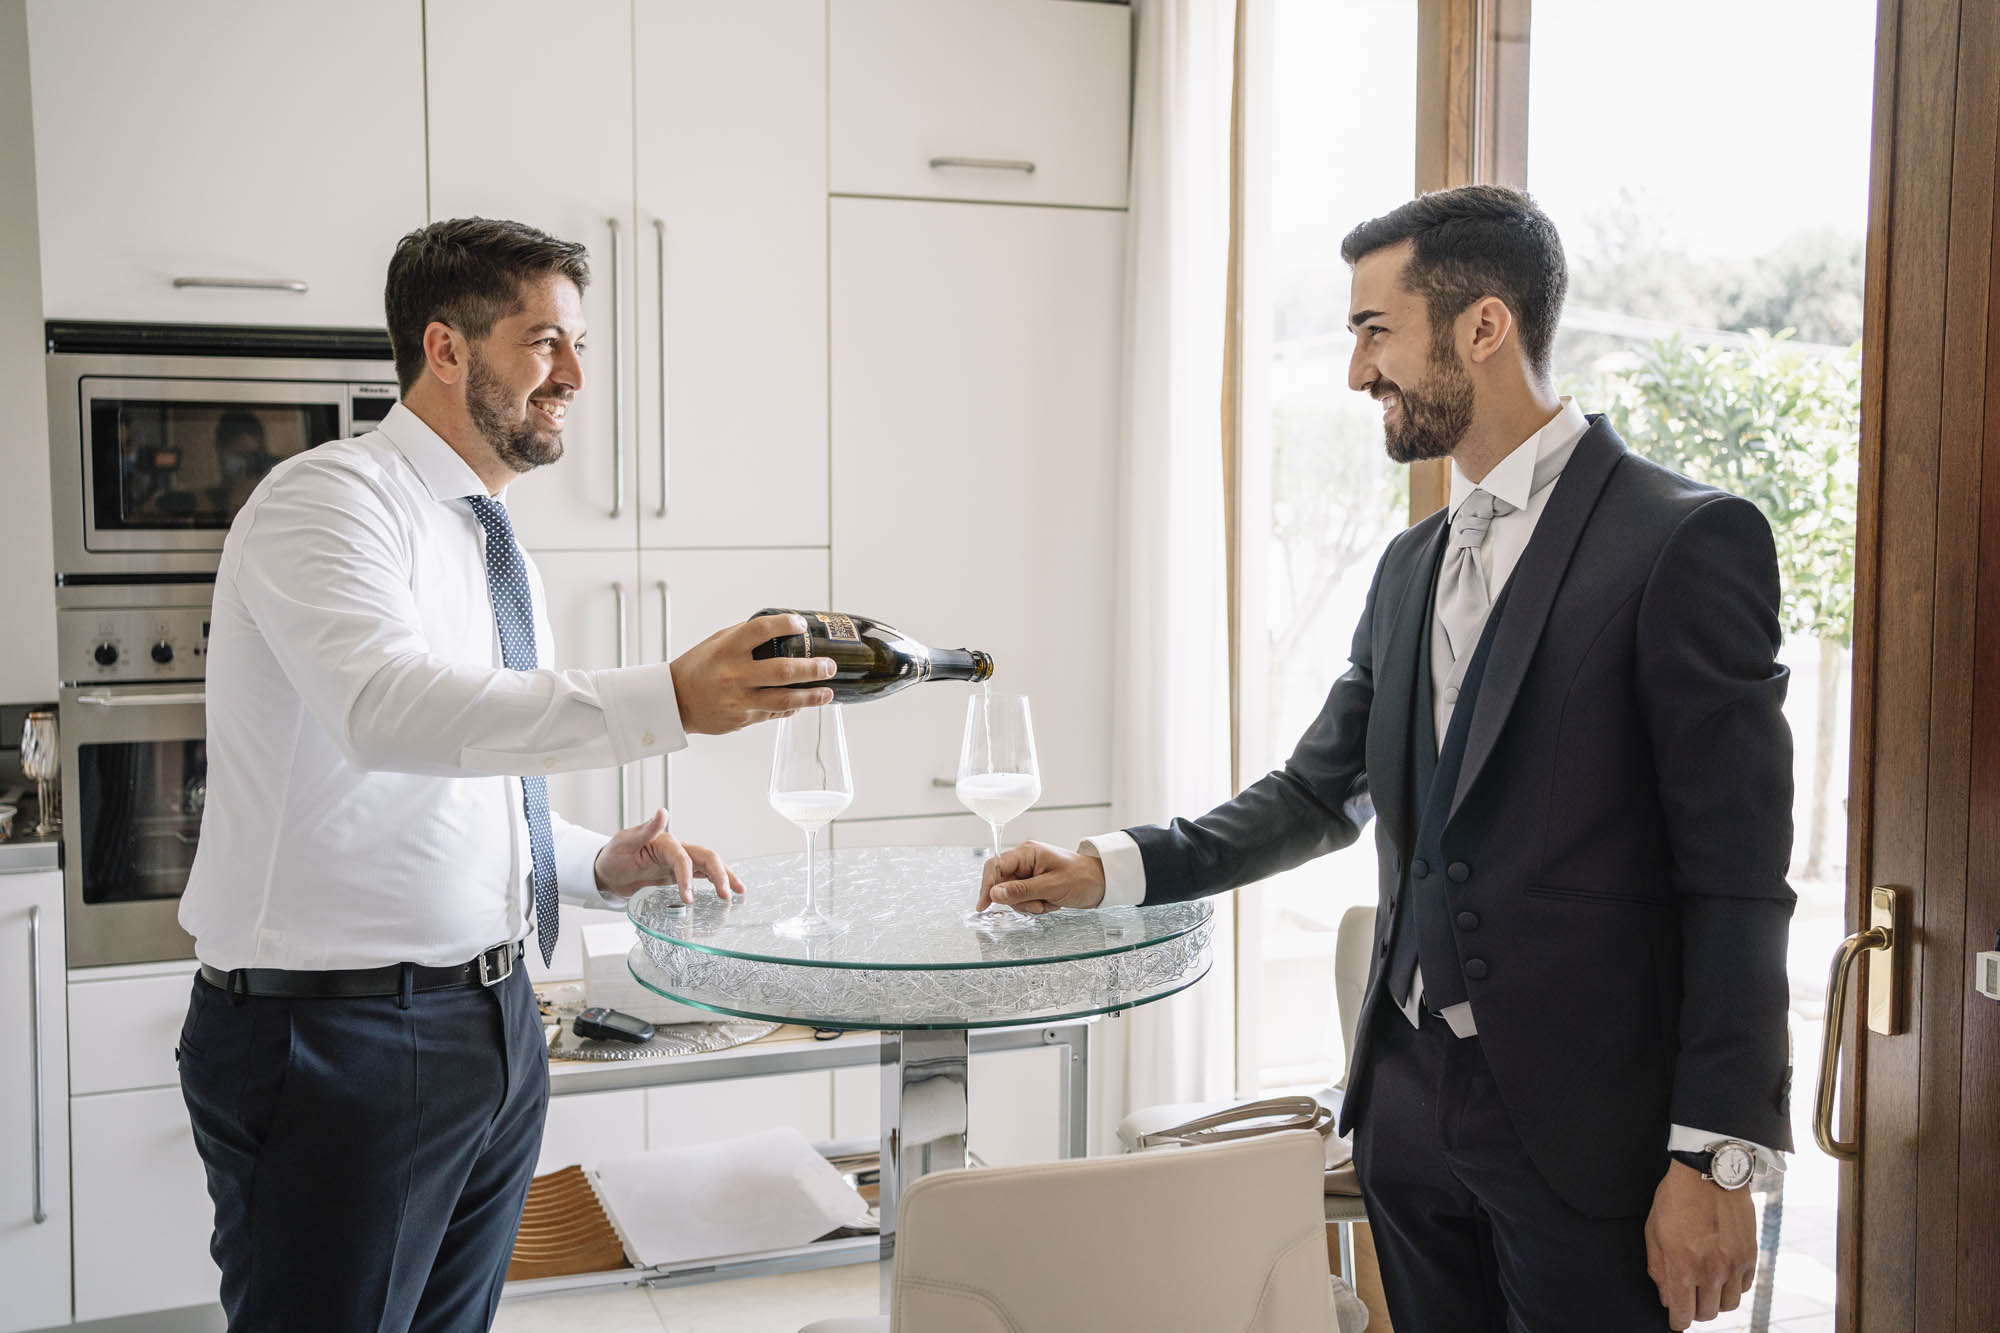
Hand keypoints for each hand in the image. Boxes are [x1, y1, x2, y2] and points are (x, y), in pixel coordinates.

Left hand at [592, 809, 744, 903]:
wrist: (607, 871)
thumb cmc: (613, 856)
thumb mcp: (624, 843)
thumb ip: (645, 830)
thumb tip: (662, 811)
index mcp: (665, 841)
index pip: (683, 858)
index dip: (687, 877)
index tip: (688, 897)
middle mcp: (676, 849)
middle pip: (706, 858)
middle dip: (719, 875)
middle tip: (727, 895)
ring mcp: (679, 861)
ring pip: (710, 866)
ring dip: (725, 877)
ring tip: (738, 893)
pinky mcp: (679, 873)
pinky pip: (702, 875)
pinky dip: (716, 882)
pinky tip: (726, 891)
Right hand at [671, 613, 835, 735]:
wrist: (674, 701)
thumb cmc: (698, 667)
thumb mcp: (717, 642)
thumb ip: (746, 636)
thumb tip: (781, 629)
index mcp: (727, 649)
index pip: (761, 630)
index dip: (785, 624)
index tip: (801, 624)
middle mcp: (734, 674)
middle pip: (782, 671)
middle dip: (812, 669)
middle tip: (830, 666)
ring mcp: (739, 700)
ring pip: (783, 700)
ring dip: (810, 697)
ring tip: (828, 693)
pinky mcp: (742, 719)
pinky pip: (773, 713)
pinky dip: (791, 708)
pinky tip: (803, 703)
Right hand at [977, 841, 1106, 913]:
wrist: (1102, 883)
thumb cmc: (1081, 878)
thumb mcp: (1051, 887)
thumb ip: (1021, 890)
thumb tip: (994, 894)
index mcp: (1027, 853)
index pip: (996, 866)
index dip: (987, 886)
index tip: (984, 906)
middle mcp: (1025, 860)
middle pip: (1003, 883)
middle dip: (1018, 900)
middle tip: (1037, 906)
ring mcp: (1030, 872)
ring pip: (1013, 894)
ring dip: (1029, 904)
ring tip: (1048, 904)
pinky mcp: (1035, 883)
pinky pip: (1024, 898)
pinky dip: (1035, 905)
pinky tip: (1051, 903)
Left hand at [1645, 1161, 1757, 1328]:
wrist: (1710, 1173)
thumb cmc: (1676, 1198)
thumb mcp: (1654, 1230)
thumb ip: (1658, 1268)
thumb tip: (1666, 1297)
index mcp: (1683, 1266)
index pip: (1683, 1313)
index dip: (1677, 1321)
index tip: (1676, 1320)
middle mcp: (1711, 1271)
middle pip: (1707, 1313)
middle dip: (1694, 1310)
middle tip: (1688, 1298)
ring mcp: (1734, 1265)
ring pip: (1728, 1304)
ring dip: (1715, 1300)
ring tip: (1705, 1285)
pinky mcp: (1750, 1256)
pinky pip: (1744, 1287)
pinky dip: (1732, 1287)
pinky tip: (1722, 1273)